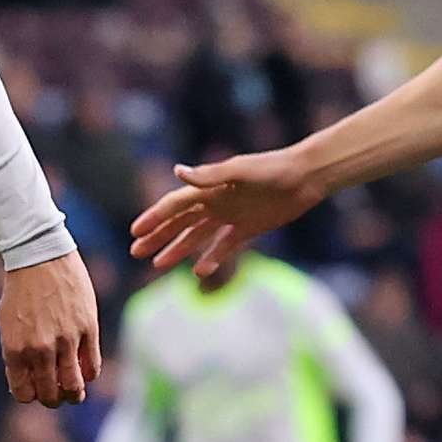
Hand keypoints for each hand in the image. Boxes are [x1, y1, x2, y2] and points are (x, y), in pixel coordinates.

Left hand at [0, 251, 100, 407]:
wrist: (40, 256)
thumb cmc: (21, 291)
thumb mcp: (8, 325)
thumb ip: (17, 354)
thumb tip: (29, 381)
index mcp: (15, 349)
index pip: (24, 393)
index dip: (30, 394)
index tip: (34, 387)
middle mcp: (40, 349)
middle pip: (50, 396)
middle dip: (53, 399)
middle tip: (56, 394)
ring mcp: (66, 340)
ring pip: (74, 387)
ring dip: (74, 394)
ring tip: (73, 391)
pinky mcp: (87, 329)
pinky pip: (92, 367)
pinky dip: (88, 374)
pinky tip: (84, 369)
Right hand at [128, 149, 327, 282]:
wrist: (306, 177)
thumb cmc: (272, 169)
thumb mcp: (240, 171)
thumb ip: (209, 175)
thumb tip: (177, 172)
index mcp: (210, 187)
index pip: (174, 205)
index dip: (154, 217)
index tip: (135, 232)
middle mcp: (216, 202)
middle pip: (180, 222)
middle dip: (158, 237)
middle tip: (136, 252)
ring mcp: (231, 216)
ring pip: (197, 236)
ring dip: (177, 249)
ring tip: (158, 265)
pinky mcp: (249, 229)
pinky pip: (224, 246)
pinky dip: (212, 258)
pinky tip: (199, 272)